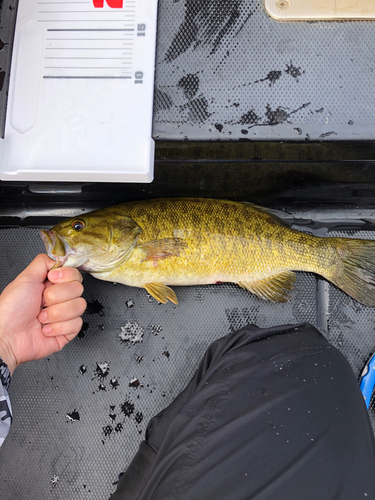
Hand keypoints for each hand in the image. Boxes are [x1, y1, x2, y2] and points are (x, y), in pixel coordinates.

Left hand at [0, 254, 85, 374]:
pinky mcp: (68, 332)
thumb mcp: (25, 278)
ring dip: (56, 314)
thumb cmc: (11, 310)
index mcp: (52, 284)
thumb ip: (43, 263)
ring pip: (79, 306)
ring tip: (41, 318)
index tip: (51, 279)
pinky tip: (45, 329)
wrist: (6, 336)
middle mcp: (60, 298)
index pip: (75, 274)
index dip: (66, 276)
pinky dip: (58, 327)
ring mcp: (65, 315)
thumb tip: (59, 259)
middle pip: (78, 289)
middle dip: (57, 297)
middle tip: (41, 302)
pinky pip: (76, 324)